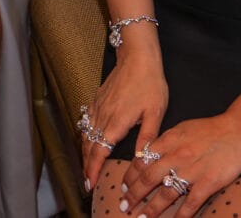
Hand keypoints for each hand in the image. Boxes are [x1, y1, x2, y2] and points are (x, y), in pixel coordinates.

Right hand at [80, 45, 165, 189]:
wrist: (137, 57)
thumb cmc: (149, 84)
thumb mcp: (155, 112)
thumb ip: (147, 137)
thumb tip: (142, 160)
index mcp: (116, 122)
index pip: (100, 151)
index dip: (93, 168)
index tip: (90, 182)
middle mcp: (103, 116)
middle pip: (89, 146)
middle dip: (86, 165)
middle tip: (86, 182)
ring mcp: (97, 107)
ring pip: (86, 134)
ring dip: (85, 152)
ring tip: (86, 167)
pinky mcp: (97, 100)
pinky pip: (86, 122)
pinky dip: (85, 136)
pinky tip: (88, 141)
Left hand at [120, 111, 240, 216]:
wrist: (238, 130)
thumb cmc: (210, 129)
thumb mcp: (181, 129)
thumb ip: (164, 142)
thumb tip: (147, 153)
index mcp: (168, 141)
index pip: (142, 160)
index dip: (130, 175)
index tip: (124, 185)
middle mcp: (176, 156)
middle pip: (148, 179)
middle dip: (134, 194)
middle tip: (124, 205)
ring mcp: (192, 171)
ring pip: (165, 194)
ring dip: (151, 208)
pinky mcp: (208, 183)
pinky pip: (191, 203)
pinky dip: (181, 215)